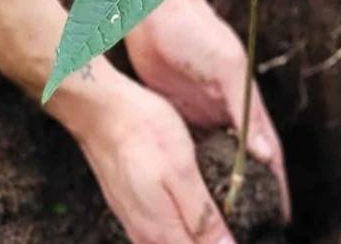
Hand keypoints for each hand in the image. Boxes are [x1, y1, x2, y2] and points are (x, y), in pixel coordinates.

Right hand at [67, 72, 234, 243]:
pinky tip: (188, 208)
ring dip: (194, 235)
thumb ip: (202, 215)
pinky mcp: (129, 203)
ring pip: (170, 241)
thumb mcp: (182, 170)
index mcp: (162, 229)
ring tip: (216, 221)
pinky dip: (178, 225)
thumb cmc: (142, 131)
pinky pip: (158, 229)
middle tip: (232, 227)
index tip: (240, 234)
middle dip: (209, 240)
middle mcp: (145, 232)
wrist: (101, 109)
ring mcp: (134, 218)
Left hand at [125, 0, 290, 217]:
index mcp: (246, 104)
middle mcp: (227, 114)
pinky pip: (189, 151)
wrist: (156, 9)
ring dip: (220, 188)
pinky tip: (187, 195)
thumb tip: (266, 152)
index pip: (268, 153)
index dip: (276, 184)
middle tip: (251, 228)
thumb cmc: (195, 30)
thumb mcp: (226, 67)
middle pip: (243, 164)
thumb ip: (245, 107)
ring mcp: (202, 116)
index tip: (283, 217)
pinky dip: (192, 173)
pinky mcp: (178, 114)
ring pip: (215, 162)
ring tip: (221, 223)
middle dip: (250, 195)